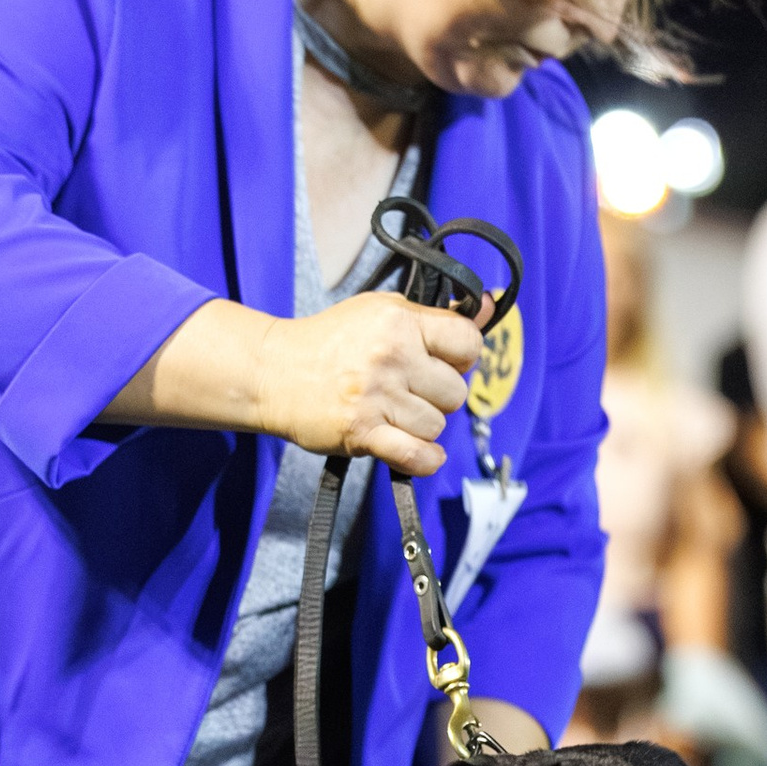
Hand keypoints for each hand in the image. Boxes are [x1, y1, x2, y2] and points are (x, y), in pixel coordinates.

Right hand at [253, 290, 485, 477]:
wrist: (273, 371)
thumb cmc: (331, 340)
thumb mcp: (383, 311)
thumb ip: (437, 315)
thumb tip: (493, 307)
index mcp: (398, 321)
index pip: (468, 343)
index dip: (461, 356)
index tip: (442, 360)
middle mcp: (390, 357)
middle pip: (456, 391)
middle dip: (439, 394)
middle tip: (411, 389)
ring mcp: (376, 397)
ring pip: (436, 425)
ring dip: (422, 424)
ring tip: (396, 411)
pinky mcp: (361, 432)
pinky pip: (416, 455)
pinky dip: (424, 459)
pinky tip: (418, 449)